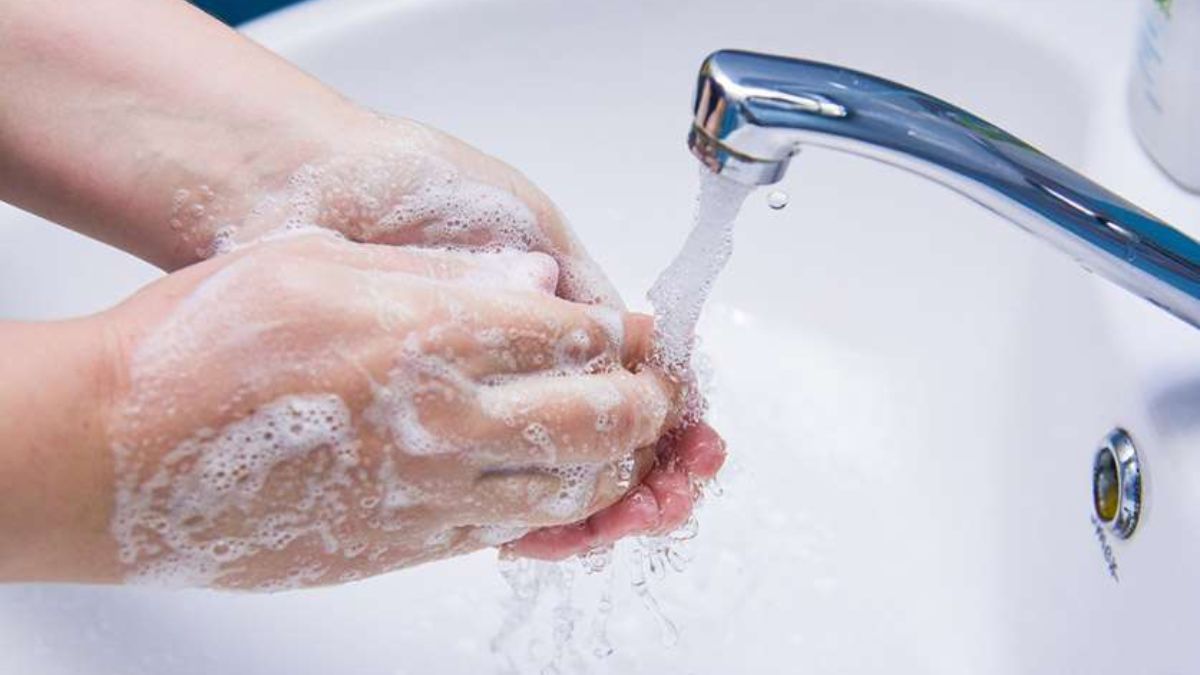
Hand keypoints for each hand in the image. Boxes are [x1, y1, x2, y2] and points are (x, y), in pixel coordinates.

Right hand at [102, 234, 674, 588]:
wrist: (113, 453)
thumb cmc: (199, 347)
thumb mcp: (320, 261)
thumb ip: (443, 274)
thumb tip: (532, 284)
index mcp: (430, 338)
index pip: (574, 335)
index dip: (622, 332)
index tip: (637, 330)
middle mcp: (444, 426)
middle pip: (597, 421)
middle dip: (645, 404)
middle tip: (653, 391)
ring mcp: (426, 498)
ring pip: (566, 492)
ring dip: (610, 466)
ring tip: (616, 442)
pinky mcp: (400, 551)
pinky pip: (505, 534)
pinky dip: (547, 510)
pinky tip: (544, 487)